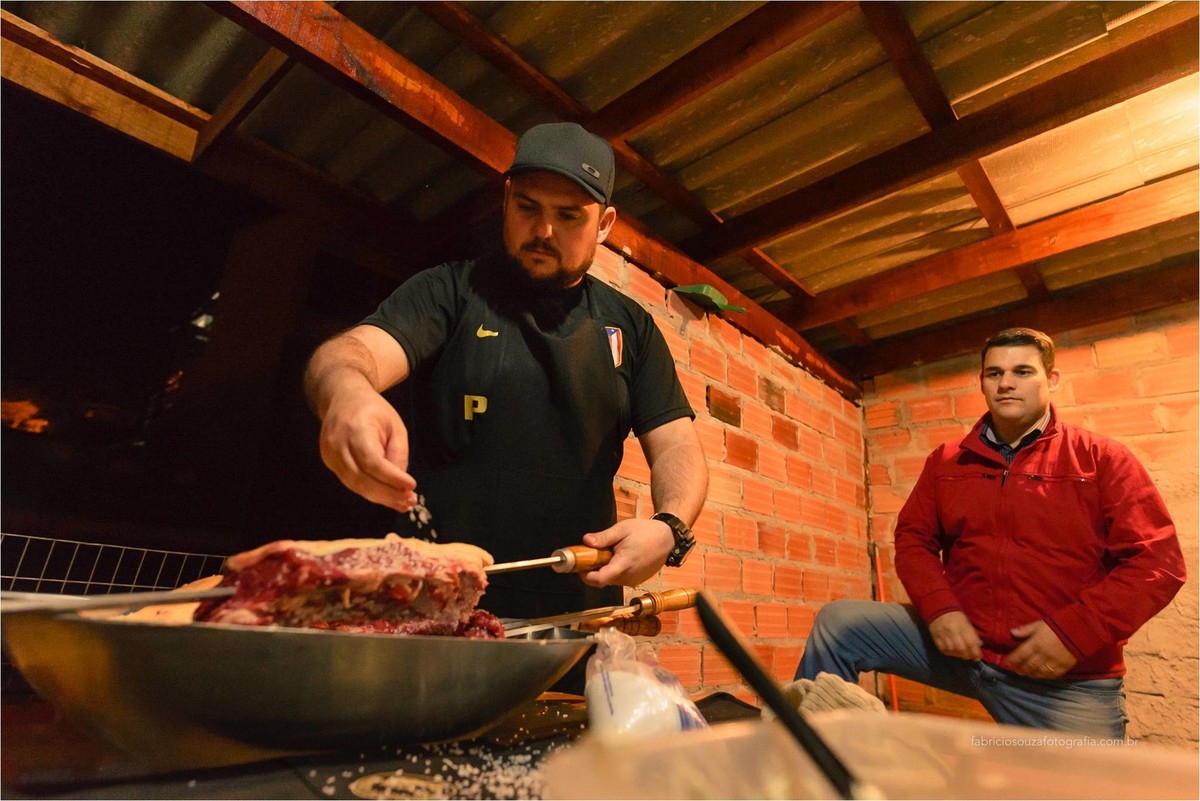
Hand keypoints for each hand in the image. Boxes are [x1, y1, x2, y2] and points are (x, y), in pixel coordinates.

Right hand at [318, 385, 417, 511]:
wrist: (343, 398)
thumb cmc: (373, 409)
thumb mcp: (395, 425)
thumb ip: (398, 453)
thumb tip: (401, 484)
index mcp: (355, 429)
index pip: (373, 461)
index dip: (392, 478)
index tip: (412, 486)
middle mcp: (337, 444)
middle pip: (361, 478)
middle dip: (387, 494)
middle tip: (409, 501)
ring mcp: (329, 454)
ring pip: (355, 485)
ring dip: (380, 498)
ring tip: (402, 503)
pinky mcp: (329, 462)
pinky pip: (351, 483)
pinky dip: (370, 492)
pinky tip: (387, 497)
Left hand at [578, 519, 674, 586]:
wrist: (668, 538)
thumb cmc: (646, 532)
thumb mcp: (623, 529)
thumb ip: (604, 537)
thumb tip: (586, 541)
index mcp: (624, 564)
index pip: (600, 579)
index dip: (586, 575)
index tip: (580, 566)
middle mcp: (629, 577)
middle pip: (603, 580)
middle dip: (595, 569)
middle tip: (595, 553)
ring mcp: (634, 580)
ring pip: (611, 580)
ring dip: (606, 569)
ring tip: (612, 552)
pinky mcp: (637, 580)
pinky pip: (620, 578)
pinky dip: (616, 570)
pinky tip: (621, 557)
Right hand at [928, 611, 982, 660]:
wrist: (939, 609)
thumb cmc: (956, 616)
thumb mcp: (967, 622)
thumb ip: (972, 634)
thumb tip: (979, 645)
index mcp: (962, 626)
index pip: (970, 642)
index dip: (975, 652)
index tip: (977, 657)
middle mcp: (953, 631)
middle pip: (961, 648)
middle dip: (967, 655)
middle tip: (969, 656)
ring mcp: (943, 634)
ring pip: (951, 650)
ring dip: (958, 654)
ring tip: (960, 654)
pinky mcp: (935, 637)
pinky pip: (942, 649)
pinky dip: (948, 652)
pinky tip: (952, 652)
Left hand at [1004, 620, 1076, 678]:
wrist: (1080, 631)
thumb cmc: (1058, 625)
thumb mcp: (1040, 624)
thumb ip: (1026, 630)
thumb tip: (1012, 632)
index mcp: (1036, 643)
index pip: (1020, 654)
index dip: (1012, 659)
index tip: (1007, 662)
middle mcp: (1043, 654)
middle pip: (1029, 665)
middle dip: (1021, 669)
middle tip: (1016, 671)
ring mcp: (1054, 662)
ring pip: (1040, 672)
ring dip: (1032, 674)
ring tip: (1027, 674)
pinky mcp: (1064, 666)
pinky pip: (1053, 674)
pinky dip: (1046, 676)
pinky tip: (1041, 675)